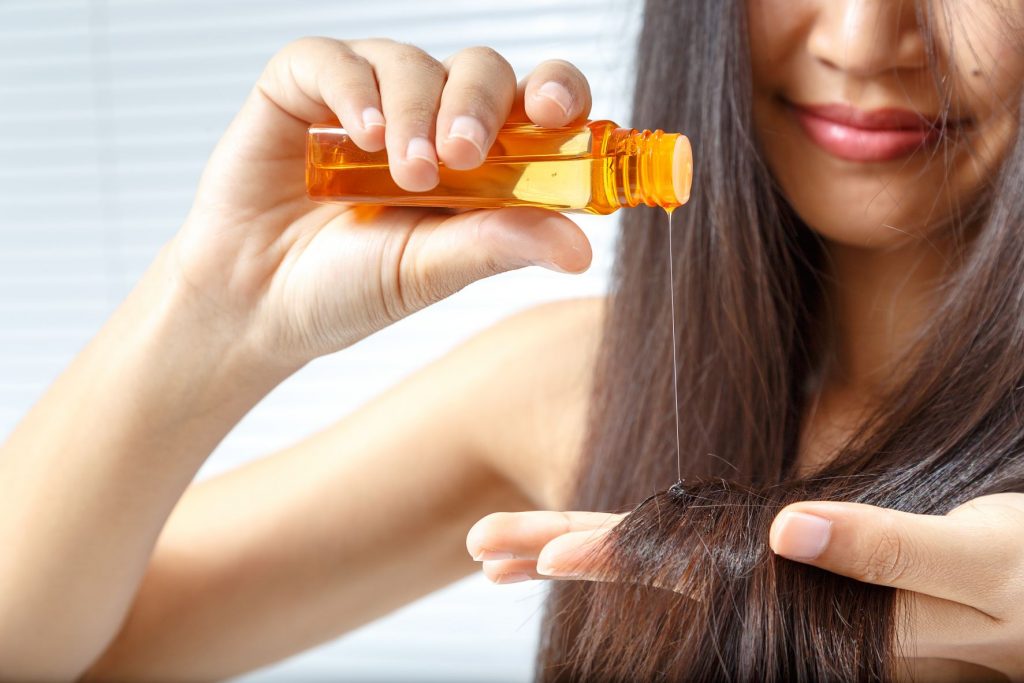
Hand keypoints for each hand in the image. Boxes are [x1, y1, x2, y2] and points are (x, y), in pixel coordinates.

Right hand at [167, 37, 593, 367]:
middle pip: (480, 70)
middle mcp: (428, 120)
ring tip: (405, 174)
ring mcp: (366, 99)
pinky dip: (353, 89)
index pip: (535, 105)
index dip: (555, 94)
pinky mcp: (301, 89)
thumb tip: (580, 249)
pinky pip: (334, 60)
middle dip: (478, 104)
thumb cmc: (347, 289)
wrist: (255, 306)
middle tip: (463, 156)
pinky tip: (361, 132)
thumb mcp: (430, 272)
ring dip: (414, 112)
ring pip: (411, 63)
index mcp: (477, 162)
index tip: (555, 114)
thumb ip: (497, 246)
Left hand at [467, 495, 1023, 678]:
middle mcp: (780, 596)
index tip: (535, 551)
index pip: (687, 578)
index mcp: (812, 599)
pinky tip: (610, 546)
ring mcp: (784, 583)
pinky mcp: (802, 566)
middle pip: (652, 572)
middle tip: (483, 547)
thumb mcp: (975, 563)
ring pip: (669, 568)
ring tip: (516, 553)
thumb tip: (785, 531)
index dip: (609, 558)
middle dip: (565, 554)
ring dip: (592, 554)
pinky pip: (708, 558)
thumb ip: (887, 550)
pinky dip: (649, 550)